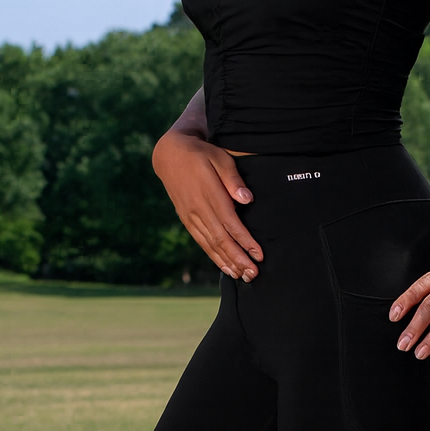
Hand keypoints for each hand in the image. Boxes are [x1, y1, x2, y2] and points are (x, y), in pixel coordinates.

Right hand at [152, 130, 261, 279]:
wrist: (170, 155)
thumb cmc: (201, 154)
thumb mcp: (220, 158)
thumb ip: (233, 179)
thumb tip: (247, 199)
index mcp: (209, 193)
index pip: (230, 223)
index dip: (245, 241)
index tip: (259, 254)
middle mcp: (198, 209)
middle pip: (221, 239)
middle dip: (238, 259)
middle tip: (253, 274)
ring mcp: (190, 217)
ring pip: (210, 245)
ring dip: (227, 262)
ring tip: (242, 276)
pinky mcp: (187, 220)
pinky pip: (202, 242)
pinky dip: (214, 257)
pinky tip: (225, 267)